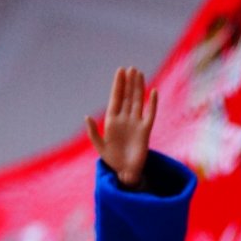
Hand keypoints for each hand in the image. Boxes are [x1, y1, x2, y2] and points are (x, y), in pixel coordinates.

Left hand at [85, 66, 157, 187]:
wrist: (126, 172)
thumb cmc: (112, 160)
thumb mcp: (100, 147)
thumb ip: (93, 132)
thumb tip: (86, 117)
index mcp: (112, 121)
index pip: (116, 98)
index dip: (118, 85)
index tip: (120, 71)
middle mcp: (125, 119)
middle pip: (127, 97)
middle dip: (129, 83)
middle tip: (131, 68)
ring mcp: (136, 123)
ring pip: (138, 101)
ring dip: (139, 88)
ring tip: (139, 74)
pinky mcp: (146, 131)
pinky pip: (150, 114)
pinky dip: (152, 104)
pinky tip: (153, 92)